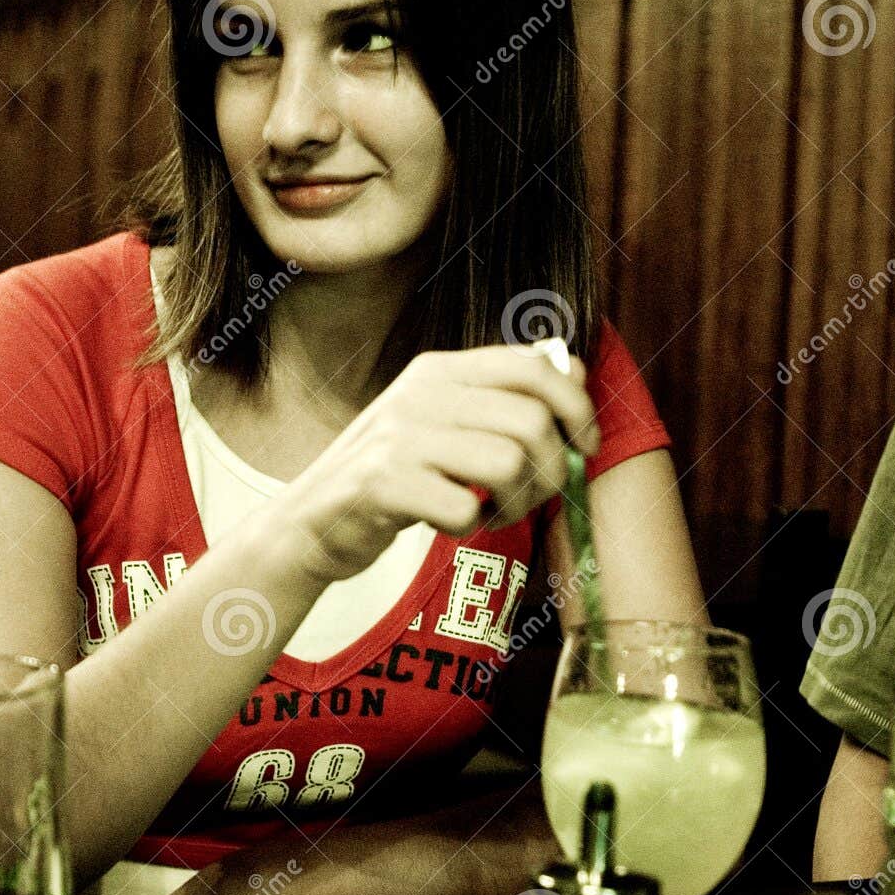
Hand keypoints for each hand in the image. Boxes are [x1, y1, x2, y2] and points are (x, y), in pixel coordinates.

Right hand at [269, 343, 600, 583]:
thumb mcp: (439, 420)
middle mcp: (418, 393)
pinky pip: (465, 508)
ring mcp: (397, 437)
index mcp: (438, 370)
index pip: (532, 367)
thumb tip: (577, 371)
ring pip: (509, 463)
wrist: (310, 521)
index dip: (577, 406)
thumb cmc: (392, 475)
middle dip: (549, 470)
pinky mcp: (382, 484)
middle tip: (529, 498)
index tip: (584, 447)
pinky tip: (449, 524)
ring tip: (490, 511)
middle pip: (532, 421)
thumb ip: (497, 396)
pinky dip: (469, 527)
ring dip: (515, 502)